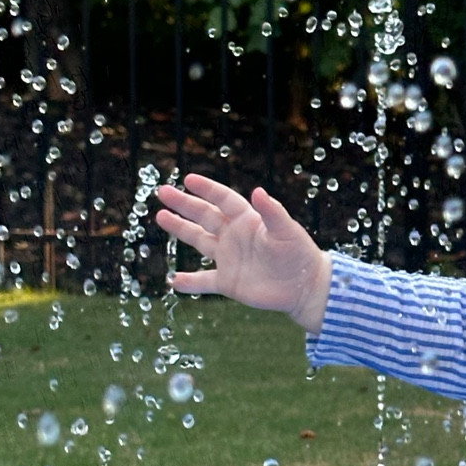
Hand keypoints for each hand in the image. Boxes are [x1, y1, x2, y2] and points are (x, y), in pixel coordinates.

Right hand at [155, 173, 332, 331]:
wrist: (305, 287)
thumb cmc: (299, 254)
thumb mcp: (287, 231)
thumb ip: (272, 212)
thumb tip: (257, 190)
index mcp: (247, 220)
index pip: (223, 199)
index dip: (207, 189)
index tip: (188, 179)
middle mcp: (234, 236)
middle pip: (204, 216)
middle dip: (184, 204)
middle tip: (162, 192)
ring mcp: (229, 258)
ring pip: (199, 240)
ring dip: (180, 229)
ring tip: (160, 216)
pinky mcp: (228, 282)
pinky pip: (203, 281)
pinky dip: (189, 282)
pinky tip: (174, 281)